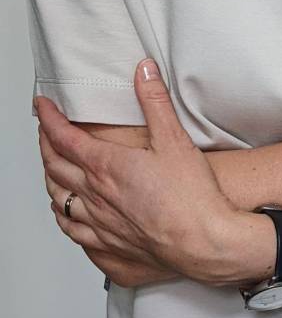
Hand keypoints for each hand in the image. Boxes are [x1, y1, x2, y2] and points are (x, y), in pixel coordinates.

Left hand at [35, 58, 251, 288]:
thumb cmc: (191, 198)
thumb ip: (155, 101)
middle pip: (54, 166)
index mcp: (107, 166)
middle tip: (44, 132)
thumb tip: (144, 71)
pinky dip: (63, 218)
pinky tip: (68, 217)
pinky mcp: (109, 246)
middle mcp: (96, 195)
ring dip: (50, 181)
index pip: (64, 137)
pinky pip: (73, 232)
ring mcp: (100, 223)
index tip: (42, 107)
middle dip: (44, 145)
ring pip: (59, 200)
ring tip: (50, 170)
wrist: (203, 242)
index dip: (49, 118)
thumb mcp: (174, 139)